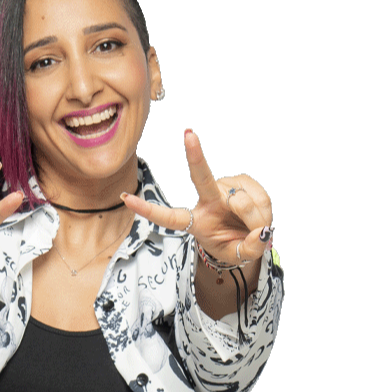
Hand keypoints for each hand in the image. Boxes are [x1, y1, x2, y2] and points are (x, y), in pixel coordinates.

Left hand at [121, 129, 271, 266]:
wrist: (249, 235)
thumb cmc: (234, 244)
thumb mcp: (238, 255)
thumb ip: (248, 249)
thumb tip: (262, 232)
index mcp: (195, 221)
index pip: (169, 217)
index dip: (148, 210)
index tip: (126, 199)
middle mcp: (207, 199)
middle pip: (201, 178)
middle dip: (196, 156)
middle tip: (189, 135)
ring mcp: (226, 186)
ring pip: (243, 202)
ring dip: (257, 218)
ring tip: (257, 229)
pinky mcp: (244, 180)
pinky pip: (261, 197)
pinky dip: (265, 211)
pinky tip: (261, 216)